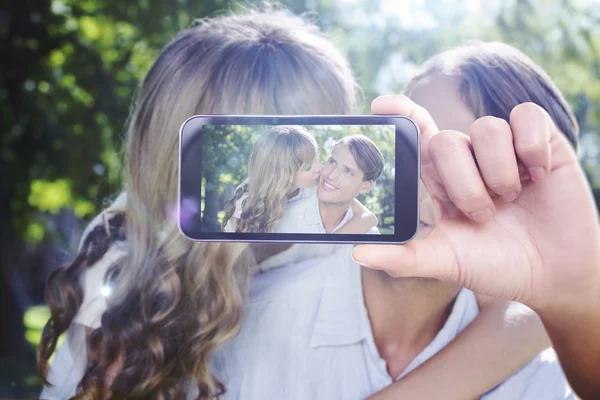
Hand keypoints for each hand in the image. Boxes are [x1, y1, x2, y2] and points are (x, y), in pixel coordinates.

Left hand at [352, 95, 599, 311]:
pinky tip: (538, 177)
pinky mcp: (541, 143)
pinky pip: (526, 118)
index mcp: (438, 179)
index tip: (380, 106)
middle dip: (464, 185)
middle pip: (446, 140)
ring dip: (498, 173)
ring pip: (486, 129)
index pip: (415, 134)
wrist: (552, 275)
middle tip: (481, 215)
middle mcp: (466, 158)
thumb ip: (404, 257)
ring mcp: (502, 149)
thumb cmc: (494, 265)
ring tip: (510, 200)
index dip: (399, 114)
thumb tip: (357, 253)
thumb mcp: (446, 262)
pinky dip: (532, 148)